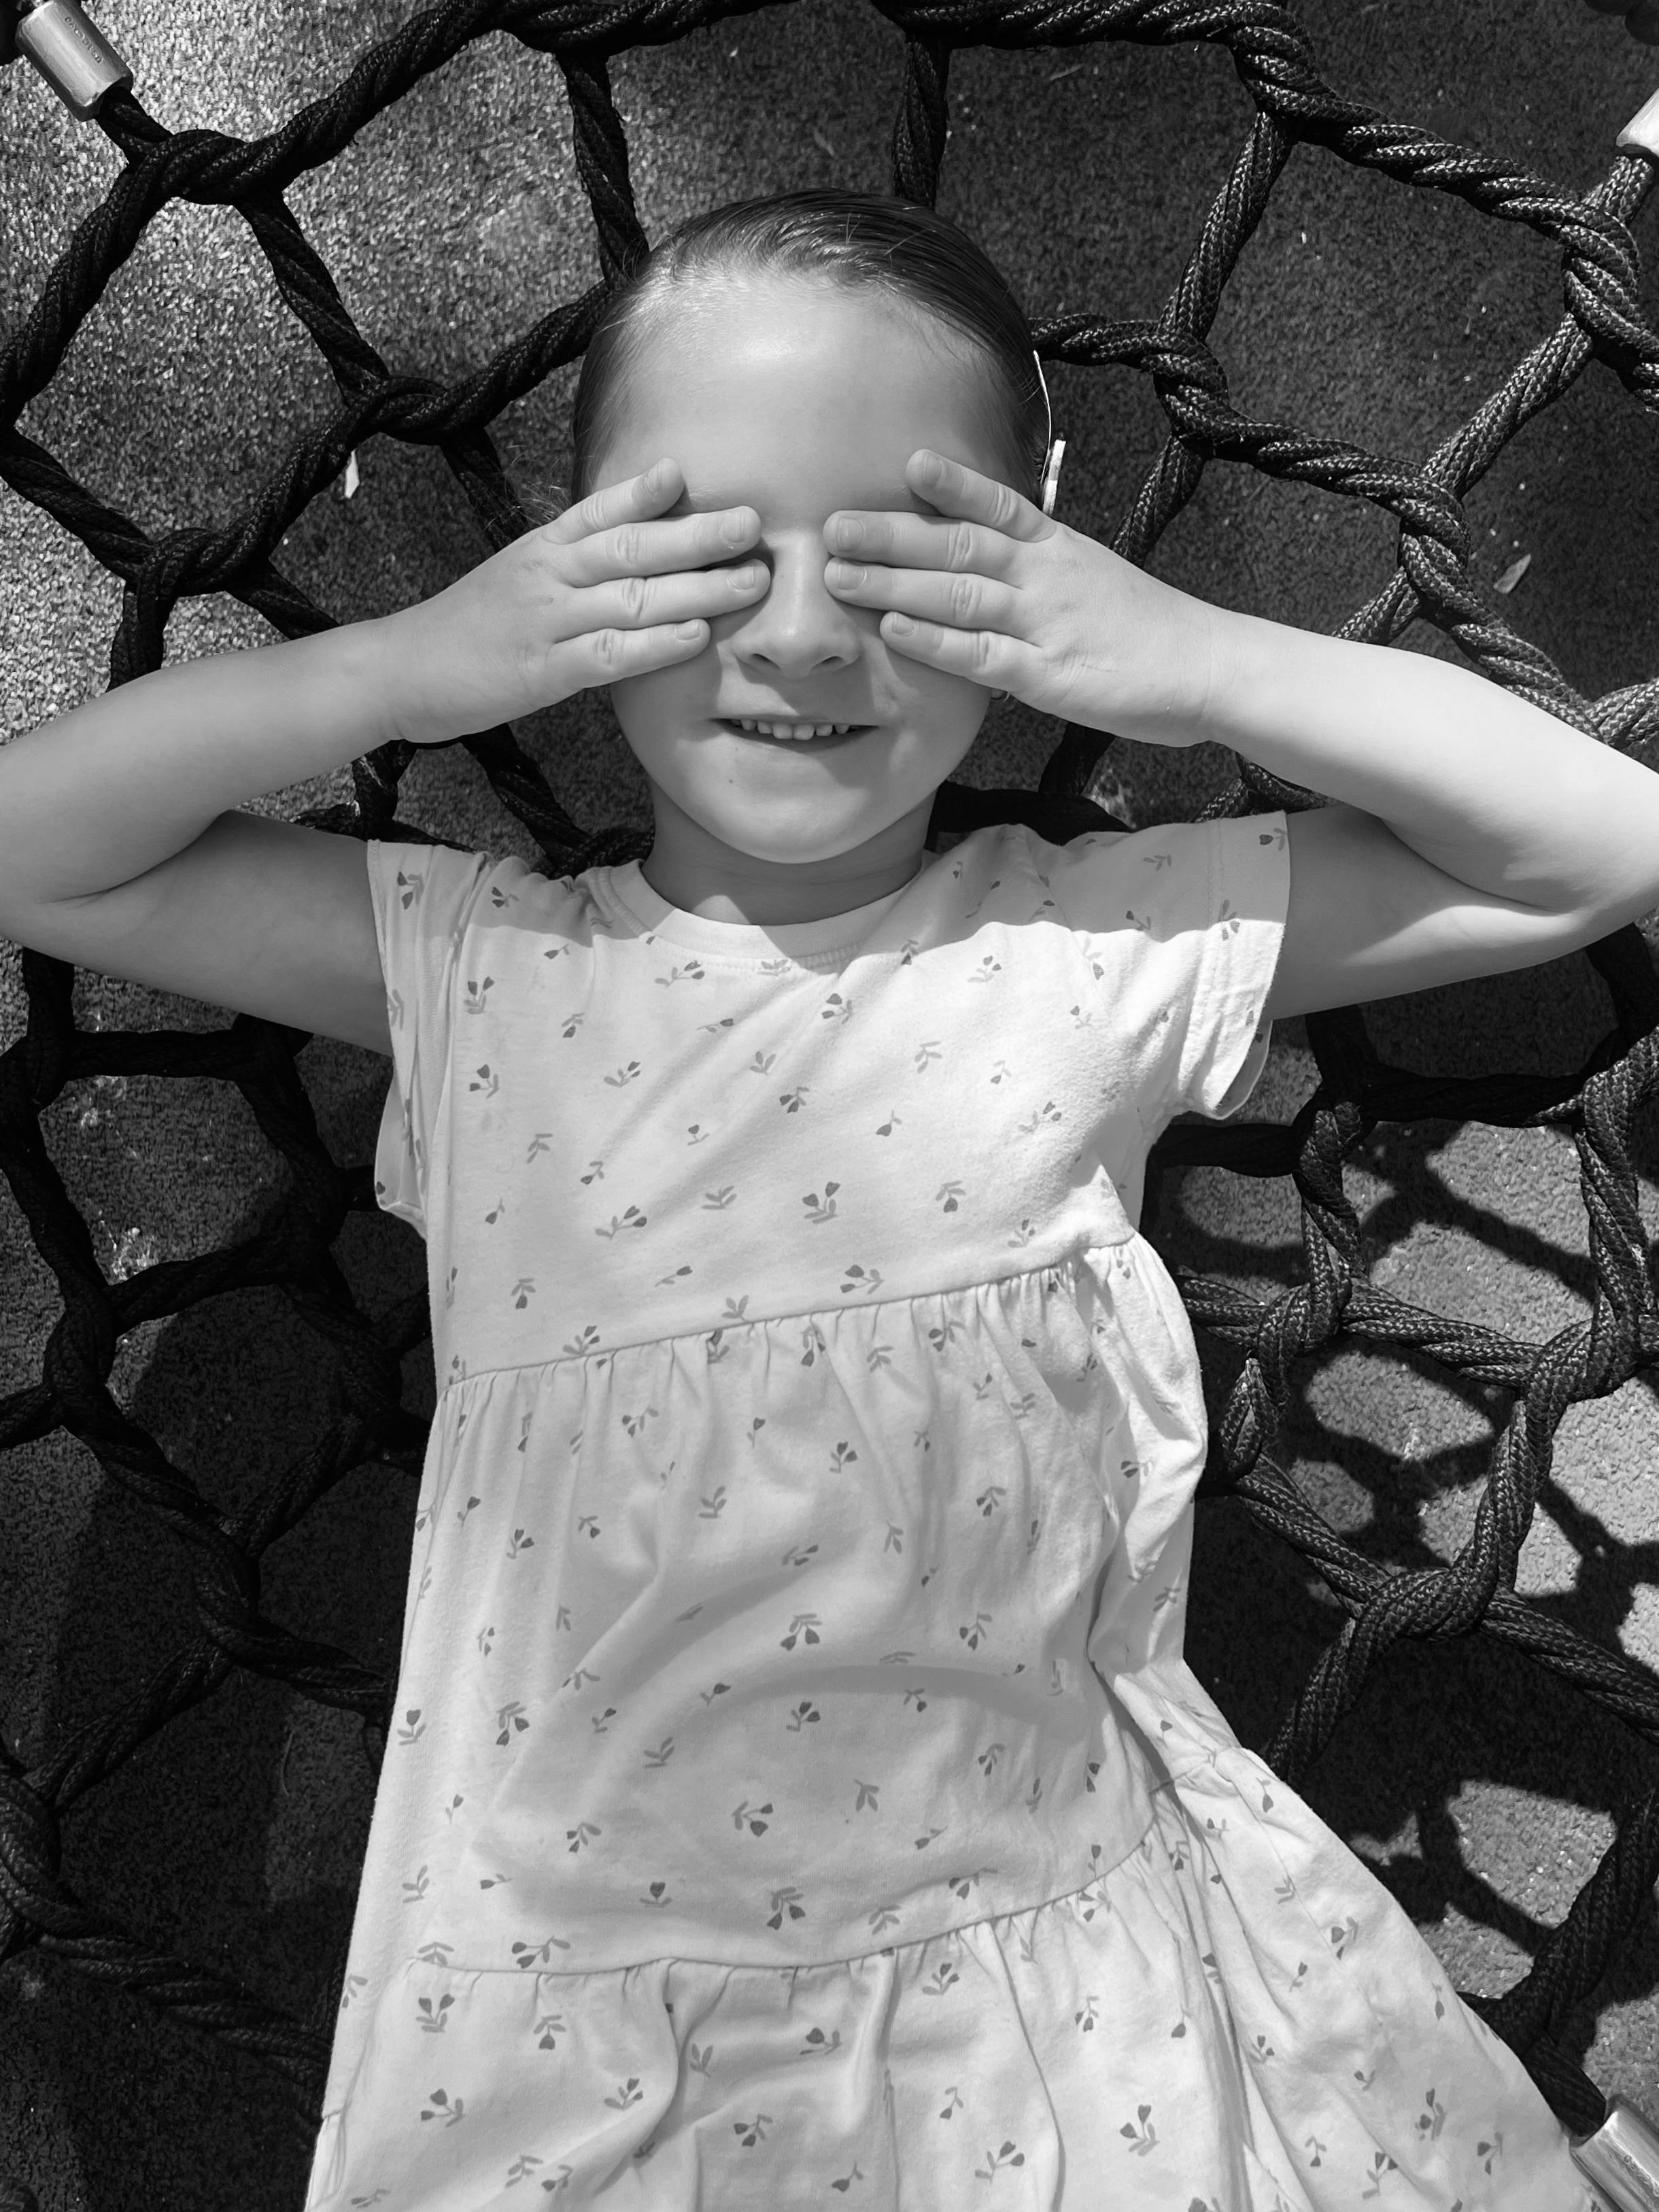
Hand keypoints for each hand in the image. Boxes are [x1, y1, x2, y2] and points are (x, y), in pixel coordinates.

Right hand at [374, 459, 765, 744]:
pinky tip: (695, 637)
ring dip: (696, 588)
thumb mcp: (519, 576)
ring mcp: (546, 622)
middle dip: (698, 535)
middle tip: (754, 525)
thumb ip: (573, 559)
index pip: (598, 509)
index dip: (643, 491)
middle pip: (631, 547)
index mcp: (542, 548)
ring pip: (630, 597)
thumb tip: (635, 543)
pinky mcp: (543, 673)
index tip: (687, 473)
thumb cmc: (470, 628)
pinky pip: (608, 655)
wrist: (400, 670)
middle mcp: (548, 576)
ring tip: (749, 581)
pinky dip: (655, 645)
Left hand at [822, 450, 1219, 745]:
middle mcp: (1048, 576)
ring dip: (896, 584)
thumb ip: (1038, 567)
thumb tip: (984, 557)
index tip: (908, 463)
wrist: (1209, 668)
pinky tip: (897, 630)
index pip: (999, 505)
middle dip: (891, 536)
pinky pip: (983, 656)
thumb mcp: (1092, 578)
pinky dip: (937, 641)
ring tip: (840, 576)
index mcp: (1059, 548)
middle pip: (961, 546)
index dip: (953, 485)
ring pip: (961, 595)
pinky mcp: (1050, 676)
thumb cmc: (1147, 629)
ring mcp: (1047, 624)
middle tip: (832, 527)